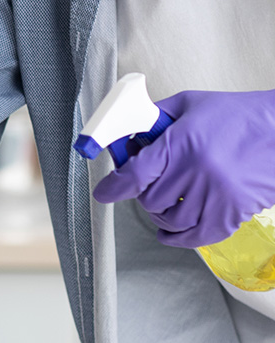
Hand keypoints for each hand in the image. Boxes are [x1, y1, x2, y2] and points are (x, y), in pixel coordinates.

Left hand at [92, 88, 274, 247]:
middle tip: (154, 184)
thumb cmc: (239, 115)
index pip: (133, 175)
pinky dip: (178, 238)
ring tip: (169, 201)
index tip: (104, 193)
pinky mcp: (232, 212)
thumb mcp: (191, 105)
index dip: (113, 187)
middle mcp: (194, 173)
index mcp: (180, 145)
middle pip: (149, 200)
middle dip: (146, 193)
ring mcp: (214, 195)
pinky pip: (195, 237)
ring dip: (163, 213)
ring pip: (169, 220)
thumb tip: (127, 129)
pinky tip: (170, 233)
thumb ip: (156, 117)